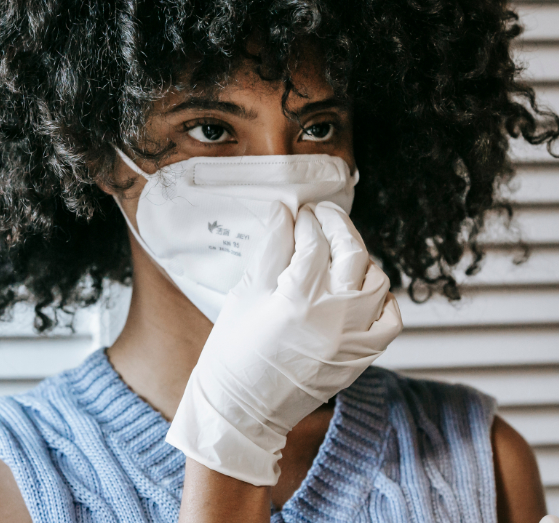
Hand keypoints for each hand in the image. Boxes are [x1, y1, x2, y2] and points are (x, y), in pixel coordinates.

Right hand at [165, 201, 402, 485]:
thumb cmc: (234, 352)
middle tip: (324, 215)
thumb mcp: (245, 295)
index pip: (313, 242)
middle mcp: (332, 317)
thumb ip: (269, 251)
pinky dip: (382, 299)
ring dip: (362, 258)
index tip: (299, 213)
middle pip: (351, 252)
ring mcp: (352, 339)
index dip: (306, 221)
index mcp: (296, 299)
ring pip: (377, 281)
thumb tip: (283, 213)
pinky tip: (361, 290)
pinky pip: (390, 320)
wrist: (243, 410)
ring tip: (342, 251)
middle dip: (338, 225)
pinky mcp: (362, 358)